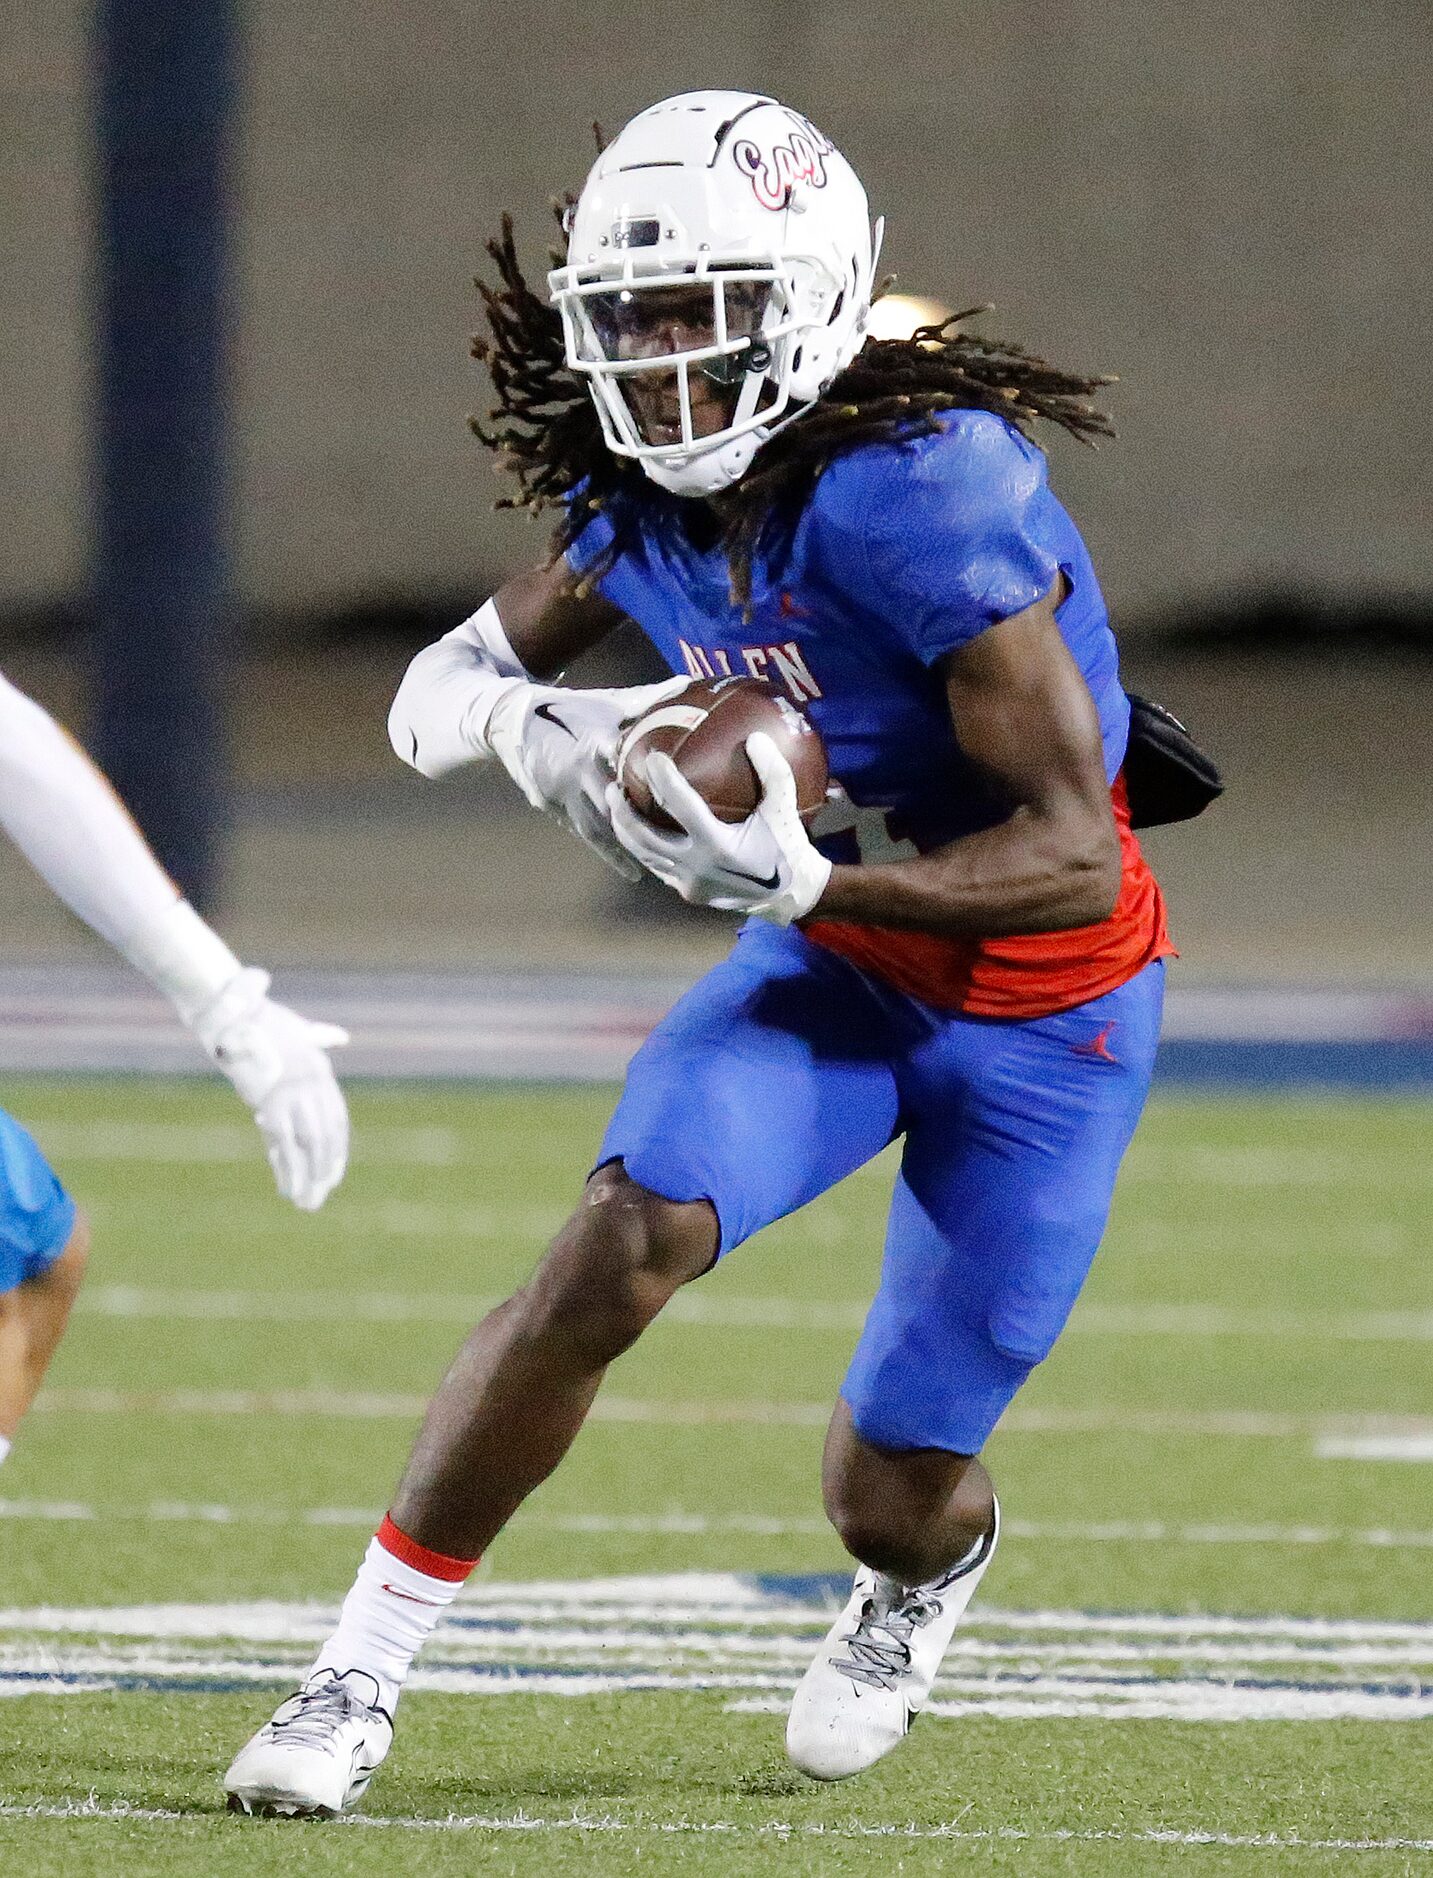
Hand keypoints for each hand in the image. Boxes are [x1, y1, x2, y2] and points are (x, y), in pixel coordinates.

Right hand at [191, 969, 349, 1210]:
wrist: (232, 1010)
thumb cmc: (259, 1017)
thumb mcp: (296, 1028)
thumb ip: (319, 1036)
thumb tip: (341, 1036)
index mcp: (320, 1070)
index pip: (337, 1118)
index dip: (336, 1148)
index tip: (333, 1173)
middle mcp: (314, 1083)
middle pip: (327, 1135)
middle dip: (325, 1168)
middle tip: (321, 1195)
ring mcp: (294, 1092)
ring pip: (310, 1143)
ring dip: (309, 1175)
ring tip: (307, 1201)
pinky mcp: (269, 1101)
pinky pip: (282, 1142)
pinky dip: (286, 1168)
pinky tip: (288, 1188)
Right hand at [487, 677, 688, 879]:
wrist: (511, 718)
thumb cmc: (567, 707)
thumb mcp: (605, 701)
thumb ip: (646, 698)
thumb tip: (686, 683)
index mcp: (594, 743)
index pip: (627, 767)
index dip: (650, 785)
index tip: (677, 805)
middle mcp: (576, 771)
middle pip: (612, 808)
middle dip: (637, 830)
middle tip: (668, 852)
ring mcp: (559, 791)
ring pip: (593, 827)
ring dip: (618, 849)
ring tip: (644, 871)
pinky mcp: (547, 804)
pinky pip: (576, 828)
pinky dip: (599, 847)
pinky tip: (619, 863)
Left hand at [606, 732, 831, 924]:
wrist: (790, 895)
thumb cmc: (787, 847)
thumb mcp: (784, 808)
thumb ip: (773, 773)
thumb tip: (755, 737)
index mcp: (718, 845)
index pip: (680, 806)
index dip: (663, 780)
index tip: (651, 757)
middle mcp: (697, 867)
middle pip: (645, 838)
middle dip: (623, 812)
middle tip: (613, 786)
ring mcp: (689, 883)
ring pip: (645, 856)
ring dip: (626, 832)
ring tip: (617, 807)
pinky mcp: (689, 892)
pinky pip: (659, 868)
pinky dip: (645, 849)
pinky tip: (639, 830)